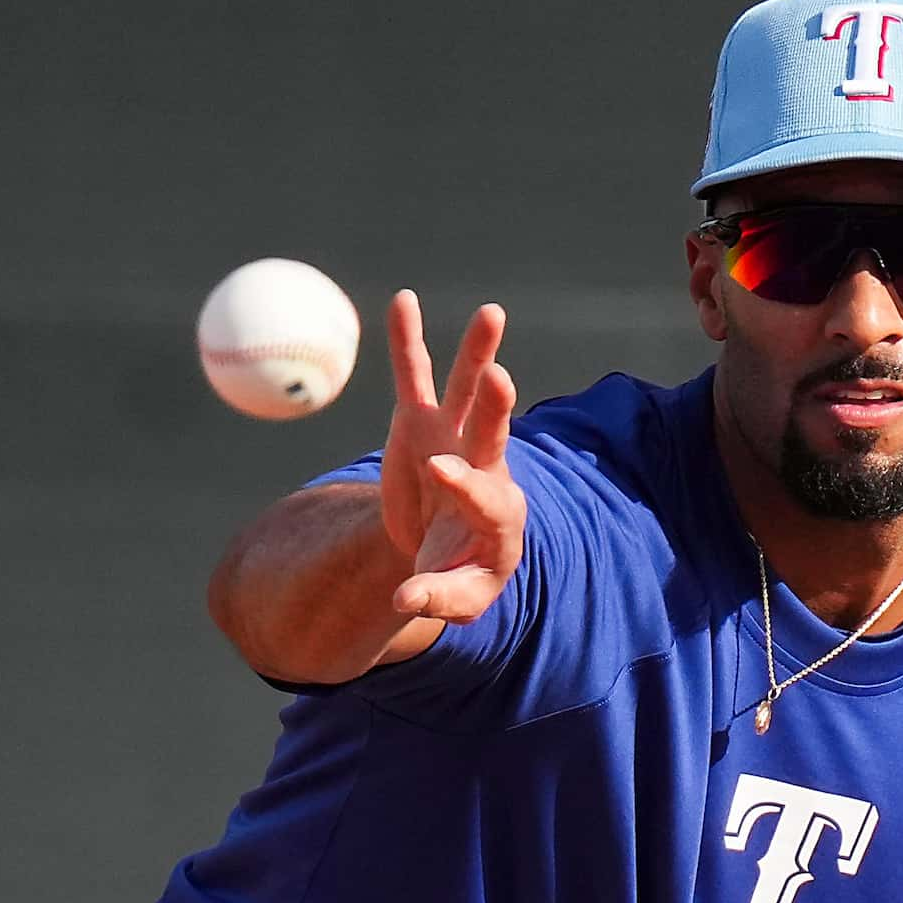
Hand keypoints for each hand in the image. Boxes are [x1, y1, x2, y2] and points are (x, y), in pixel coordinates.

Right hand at [379, 291, 522, 621]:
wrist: (442, 551)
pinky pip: (414, 376)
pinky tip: (403, 300)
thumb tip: (403, 602)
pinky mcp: (421, 424)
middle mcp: (483, 469)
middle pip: (492, 436)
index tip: (440, 469)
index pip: (486, 496)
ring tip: (492, 313)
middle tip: (499, 377)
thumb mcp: (455, 600)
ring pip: (468, 393)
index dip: (465, 482)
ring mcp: (452, 439)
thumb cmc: (456, 577)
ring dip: (478, 353)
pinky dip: (407, 340)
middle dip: (495, 410)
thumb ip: (435, 599)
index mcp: (497, 516)